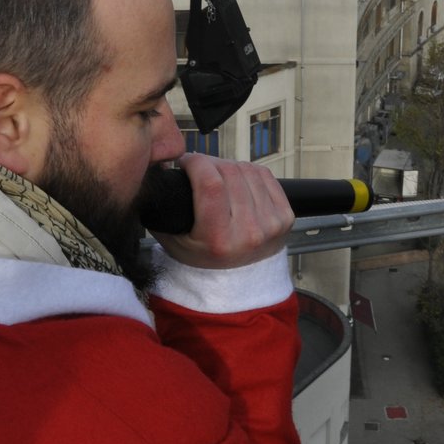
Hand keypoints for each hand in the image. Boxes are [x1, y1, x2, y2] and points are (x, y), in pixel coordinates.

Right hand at [150, 152, 293, 269]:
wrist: (240, 281)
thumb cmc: (203, 258)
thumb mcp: (173, 239)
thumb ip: (162, 207)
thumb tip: (159, 166)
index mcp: (218, 240)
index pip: (210, 183)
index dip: (196, 162)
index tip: (187, 161)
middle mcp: (248, 233)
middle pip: (228, 171)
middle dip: (210, 162)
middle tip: (200, 169)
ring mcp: (270, 224)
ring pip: (247, 169)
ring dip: (229, 166)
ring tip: (218, 177)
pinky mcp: (285, 216)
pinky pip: (266, 175)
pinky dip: (249, 172)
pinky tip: (238, 181)